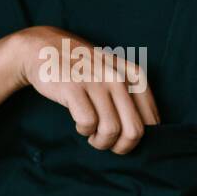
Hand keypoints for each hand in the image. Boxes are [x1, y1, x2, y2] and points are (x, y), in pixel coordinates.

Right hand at [15, 25, 159, 153]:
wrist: (44, 48)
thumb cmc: (83, 68)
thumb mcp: (115, 74)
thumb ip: (132, 97)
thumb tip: (148, 135)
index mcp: (134, 76)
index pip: (152, 121)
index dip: (138, 138)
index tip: (122, 138)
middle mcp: (119, 77)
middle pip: (134, 131)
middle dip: (121, 146)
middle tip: (108, 143)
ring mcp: (96, 81)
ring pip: (111, 131)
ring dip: (100, 141)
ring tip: (92, 134)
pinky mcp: (74, 87)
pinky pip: (87, 123)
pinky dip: (83, 130)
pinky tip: (79, 123)